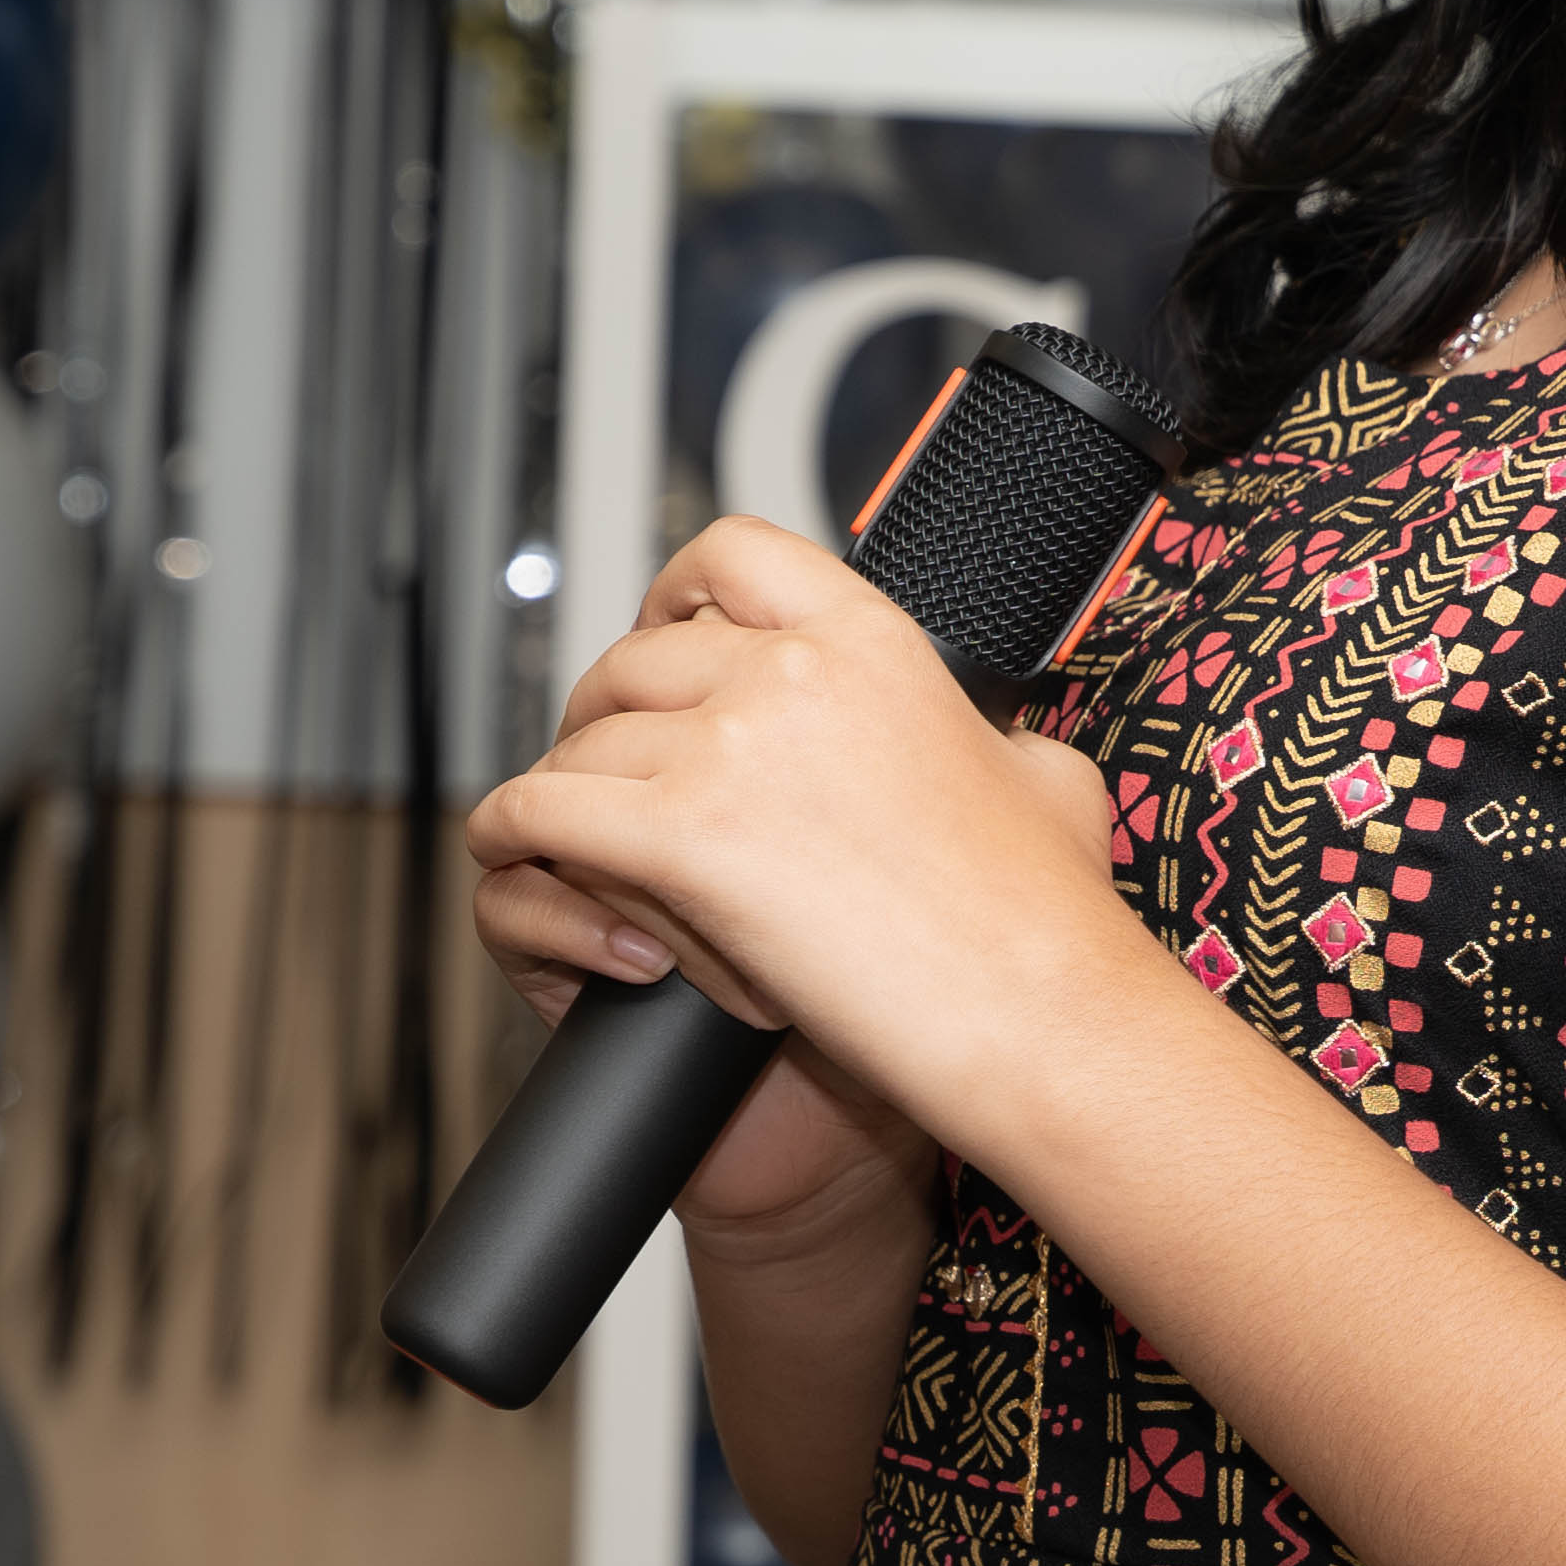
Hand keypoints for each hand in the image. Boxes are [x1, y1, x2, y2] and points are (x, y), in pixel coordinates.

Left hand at [462, 518, 1167, 1171]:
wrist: (1035, 1009)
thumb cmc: (1048, 916)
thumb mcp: (1048, 780)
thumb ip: (998, 736)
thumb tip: (995, 742)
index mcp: (878, 642)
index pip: (734, 556)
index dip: (676, 592)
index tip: (664, 632)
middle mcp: (797, 673)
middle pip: (635, 656)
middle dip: (607, 713)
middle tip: (616, 766)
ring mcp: (732, 748)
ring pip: (581, 741)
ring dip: (567, 790)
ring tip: (579, 840)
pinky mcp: (682, 837)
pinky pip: (539, 812)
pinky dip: (516, 837)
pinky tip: (527, 858)